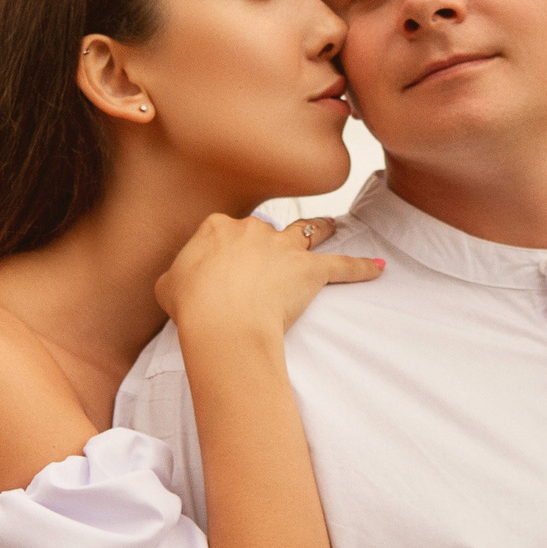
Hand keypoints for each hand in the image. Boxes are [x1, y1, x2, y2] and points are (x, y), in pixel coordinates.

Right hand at [155, 215, 382, 337]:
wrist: (221, 321)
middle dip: (268, 243)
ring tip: (333, 227)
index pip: (226, 230)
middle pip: (265, 230)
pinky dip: (362, 268)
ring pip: (308, 230)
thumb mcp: (167, 285)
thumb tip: (181, 281)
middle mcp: (253, 229)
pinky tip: (379, 268)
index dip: (228, 249)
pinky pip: (342, 266)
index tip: (226, 266)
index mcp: (217, 227)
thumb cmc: (192, 305)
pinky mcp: (310, 270)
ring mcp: (284, 247)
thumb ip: (177, 275)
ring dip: (321, 228)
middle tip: (268, 262)